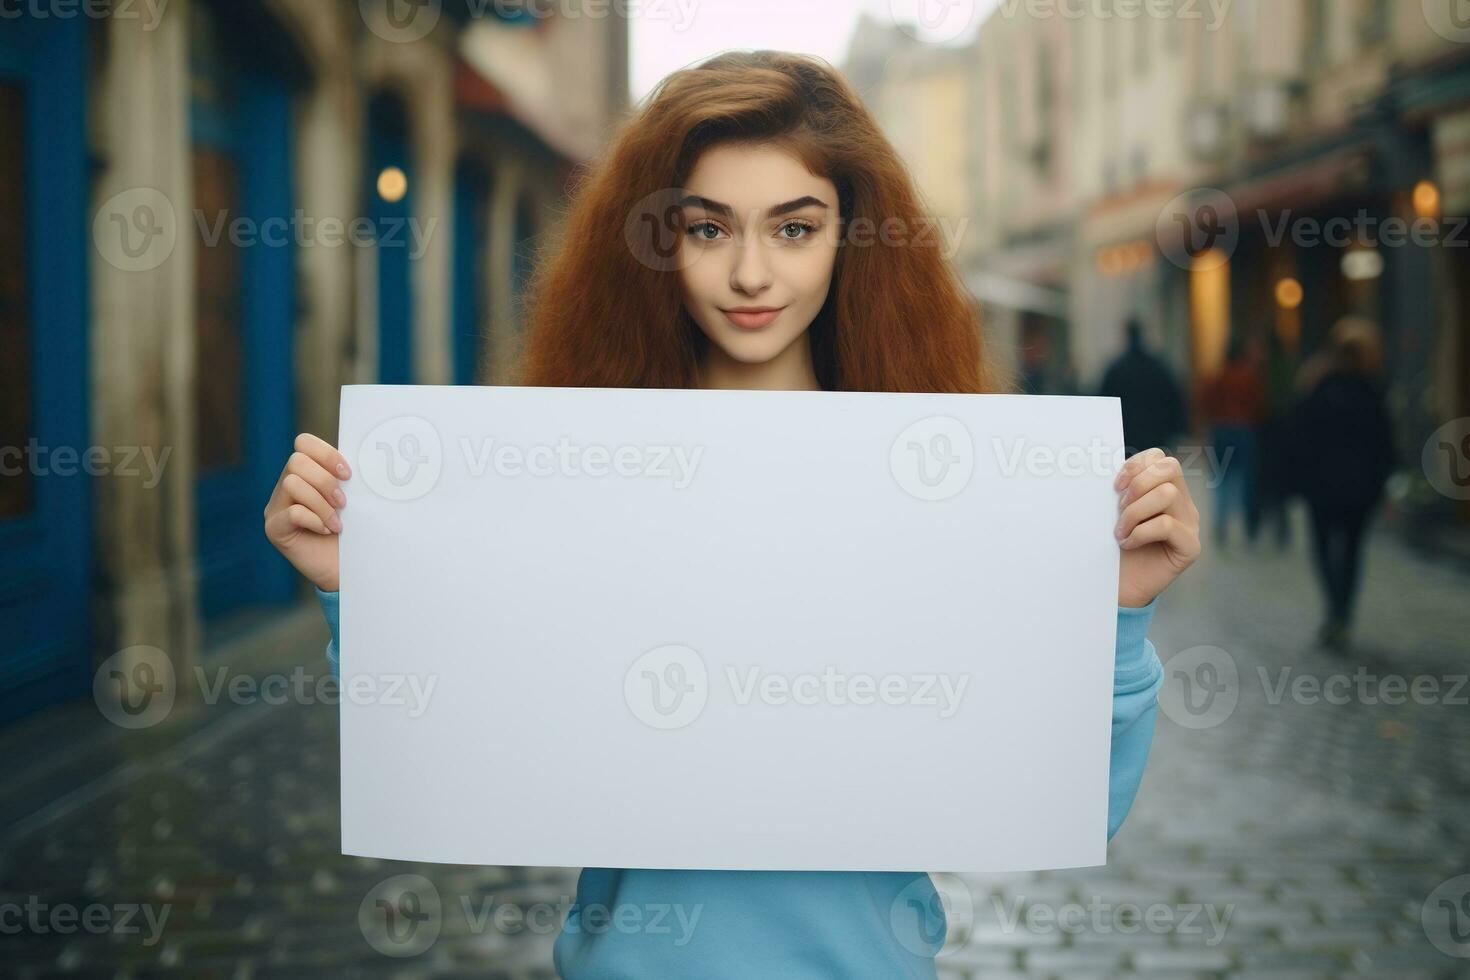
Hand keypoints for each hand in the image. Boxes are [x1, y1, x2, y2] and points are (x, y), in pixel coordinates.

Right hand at [263, 433, 350, 592]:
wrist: (349, 568)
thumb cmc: (353, 532)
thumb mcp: (353, 499)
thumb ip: (346, 478)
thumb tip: (365, 457)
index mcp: (306, 473)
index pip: (303, 443)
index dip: (326, 453)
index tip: (348, 475)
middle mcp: (286, 487)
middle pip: (296, 461)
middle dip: (325, 481)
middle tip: (343, 503)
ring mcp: (276, 507)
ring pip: (292, 484)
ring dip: (322, 504)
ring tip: (337, 523)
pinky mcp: (274, 528)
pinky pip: (291, 513)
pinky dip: (314, 520)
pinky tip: (326, 531)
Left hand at [1113, 448, 1200, 607]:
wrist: (1119, 588)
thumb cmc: (1113, 548)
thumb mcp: (1113, 514)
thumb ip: (1121, 491)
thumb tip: (1102, 465)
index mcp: (1166, 490)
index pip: (1160, 458)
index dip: (1136, 465)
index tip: (1115, 486)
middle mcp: (1183, 504)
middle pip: (1169, 468)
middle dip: (1138, 484)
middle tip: (1118, 508)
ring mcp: (1190, 524)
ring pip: (1167, 494)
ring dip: (1135, 512)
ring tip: (1120, 531)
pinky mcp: (1190, 547)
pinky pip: (1167, 525)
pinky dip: (1140, 533)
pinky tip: (1128, 544)